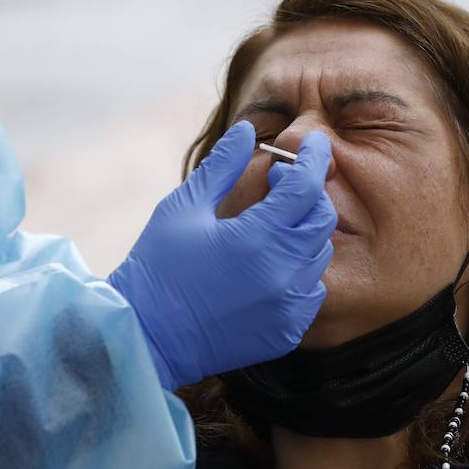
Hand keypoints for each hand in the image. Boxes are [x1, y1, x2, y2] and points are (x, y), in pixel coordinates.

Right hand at [107, 121, 336, 389]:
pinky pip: (311, 292)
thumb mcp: (184, 207)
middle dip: (309, 193)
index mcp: (257, 238)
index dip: (314, 159)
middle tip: (280, 183)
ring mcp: (287, 307)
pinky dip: (300, 271)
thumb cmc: (158, 266)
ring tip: (269, 223)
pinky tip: (270, 263)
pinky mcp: (286, 332)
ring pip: (319, 255)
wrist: (146, 338)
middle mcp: (282, 274)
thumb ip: (222, 166)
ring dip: (302, 231)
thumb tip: (246, 130)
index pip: (306, 186)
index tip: (314, 143)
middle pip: (322, 219)